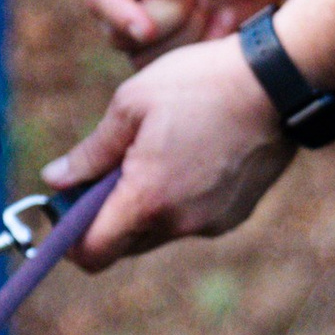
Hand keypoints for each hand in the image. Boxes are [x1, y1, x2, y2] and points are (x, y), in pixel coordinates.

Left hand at [45, 34, 293, 268]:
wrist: (278, 82)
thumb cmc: (199, 84)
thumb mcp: (131, 105)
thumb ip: (90, 152)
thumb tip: (55, 180)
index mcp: (147, 199)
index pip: (93, 252)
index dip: (70, 237)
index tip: (65, 207)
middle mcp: (180, 223)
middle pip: (124, 244)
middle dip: (106, 216)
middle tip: (109, 168)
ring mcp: (211, 223)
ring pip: (158, 230)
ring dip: (145, 204)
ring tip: (158, 151)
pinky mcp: (235, 215)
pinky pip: (190, 219)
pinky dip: (178, 199)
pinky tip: (192, 155)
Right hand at [86, 0, 292, 51]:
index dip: (118, 15)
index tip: (147, 29)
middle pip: (122, 34)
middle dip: (170, 18)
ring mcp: (155, 25)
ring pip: (147, 57)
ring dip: (189, 35)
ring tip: (213, 4)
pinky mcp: (179, 48)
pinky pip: (177, 73)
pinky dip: (205, 50)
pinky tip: (224, 21)